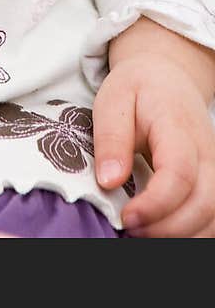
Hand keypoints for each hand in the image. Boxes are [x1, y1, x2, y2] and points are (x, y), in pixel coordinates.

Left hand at [93, 53, 214, 235]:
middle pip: (203, 203)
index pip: (179, 173)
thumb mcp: (113, 100)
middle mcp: (206, 150)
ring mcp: (214, 167)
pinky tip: (160, 232)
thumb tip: (108, 182)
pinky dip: (190, 233)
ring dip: (180, 235)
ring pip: (212, 216)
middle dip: (167, 228)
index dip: (156, 204)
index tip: (126, 217)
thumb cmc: (138, 88)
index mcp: (178, 126)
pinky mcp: (212, 181)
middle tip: (129, 231)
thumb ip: (111, 139)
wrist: (167, 77)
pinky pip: (211, 217)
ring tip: (141, 234)